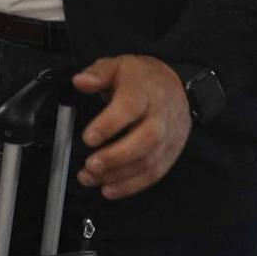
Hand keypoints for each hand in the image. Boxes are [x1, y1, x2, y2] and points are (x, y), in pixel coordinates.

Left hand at [72, 55, 191, 199]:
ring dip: (118, 175)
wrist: (176, 85)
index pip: (131, 107)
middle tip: (90, 165)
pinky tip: (109, 190)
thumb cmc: (141, 78)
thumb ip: (97, 73)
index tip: (89, 138)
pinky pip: (154, 173)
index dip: (110, 124)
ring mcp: (170, 136)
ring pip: (149, 160)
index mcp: (145, 91)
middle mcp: (161, 115)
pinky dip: (131, 186)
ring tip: (90, 178)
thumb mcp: (117, 66)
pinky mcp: (171, 152)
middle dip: (116, 156)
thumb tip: (81, 81)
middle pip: (146, 139)